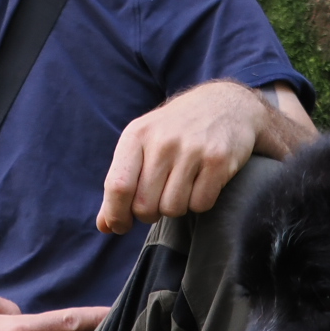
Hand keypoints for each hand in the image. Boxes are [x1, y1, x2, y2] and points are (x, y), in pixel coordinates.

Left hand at [97, 81, 316, 235]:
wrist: (225, 104)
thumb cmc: (176, 129)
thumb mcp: (143, 143)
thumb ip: (122, 181)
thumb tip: (104, 226)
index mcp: (137, 134)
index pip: (118, 185)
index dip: (116, 214)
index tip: (119, 226)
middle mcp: (163, 141)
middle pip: (145, 205)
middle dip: (149, 213)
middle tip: (158, 199)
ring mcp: (192, 150)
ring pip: (173, 208)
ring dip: (176, 207)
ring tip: (181, 186)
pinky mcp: (218, 160)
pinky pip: (201, 204)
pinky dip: (199, 202)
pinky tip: (201, 182)